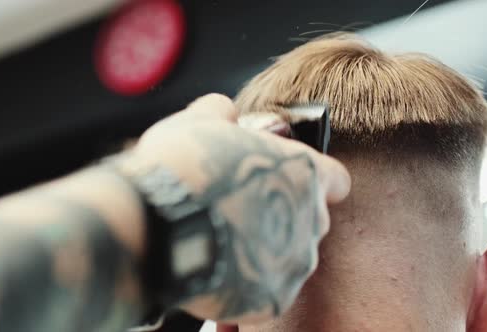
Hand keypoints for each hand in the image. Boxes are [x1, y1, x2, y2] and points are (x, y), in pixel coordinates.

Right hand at [132, 94, 350, 323]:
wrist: (151, 225)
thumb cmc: (179, 168)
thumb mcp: (198, 121)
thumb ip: (221, 112)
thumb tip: (222, 111)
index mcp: (304, 172)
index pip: (336, 179)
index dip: (312, 181)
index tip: (287, 184)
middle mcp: (311, 219)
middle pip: (310, 220)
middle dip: (282, 217)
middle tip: (241, 212)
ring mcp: (294, 263)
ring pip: (290, 258)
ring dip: (265, 251)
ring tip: (224, 242)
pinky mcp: (273, 300)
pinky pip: (267, 291)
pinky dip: (248, 284)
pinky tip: (218, 268)